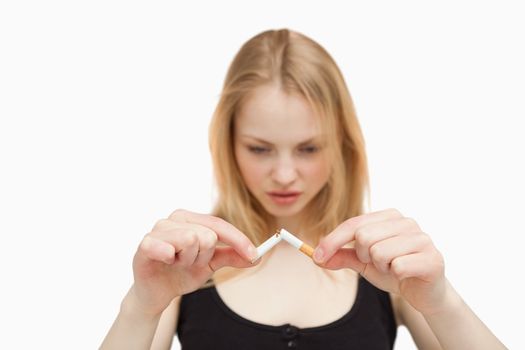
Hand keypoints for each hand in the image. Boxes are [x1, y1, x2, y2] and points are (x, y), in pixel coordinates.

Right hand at [129, 209, 257, 315]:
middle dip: (203, 257)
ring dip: (187, 261)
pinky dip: (170, 258)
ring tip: (176, 264)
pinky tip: (165, 262)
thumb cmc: (181, 272)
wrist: (156, 293)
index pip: (219, 225)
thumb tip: (257, 256)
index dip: (238, 240)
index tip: (254, 255)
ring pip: (190, 240)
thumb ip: (232, 256)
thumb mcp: (211, 264)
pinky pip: (166, 248)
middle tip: (188, 264)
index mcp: (190, 218)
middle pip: (207, 235)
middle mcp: (174, 219)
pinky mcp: (145, 244)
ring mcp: (158, 229)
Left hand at [313, 208, 446, 314]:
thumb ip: (342, 256)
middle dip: (363, 256)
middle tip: (376, 264)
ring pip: (380, 252)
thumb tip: (316, 256)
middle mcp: (406, 222)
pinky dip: (396, 275)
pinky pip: (398, 266)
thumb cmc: (394, 271)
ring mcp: (422, 239)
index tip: (317, 256)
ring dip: (381, 267)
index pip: (353, 224)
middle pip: (364, 236)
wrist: (425, 293)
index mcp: (389, 217)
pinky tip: (405, 275)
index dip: (332, 240)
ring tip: (392, 268)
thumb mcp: (364, 263)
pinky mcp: (432, 258)